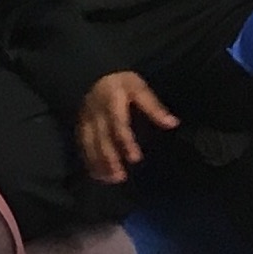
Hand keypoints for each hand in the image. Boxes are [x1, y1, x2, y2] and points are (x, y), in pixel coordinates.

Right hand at [75, 70, 177, 185]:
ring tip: (109, 179)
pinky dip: (88, 160)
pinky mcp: (80, 126)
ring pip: (89, 144)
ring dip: (97, 162)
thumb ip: (153, 106)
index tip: (135, 158)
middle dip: (109, 158)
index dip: (126, 142)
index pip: (118, 125)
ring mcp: (86, 121)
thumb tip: (172, 123)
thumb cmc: (119, 82)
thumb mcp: (138, 87)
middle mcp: (96, 114)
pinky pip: (81, 144)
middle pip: (101, 139)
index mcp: (112, 103)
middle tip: (120, 177)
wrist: (91, 73)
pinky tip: (96, 173)